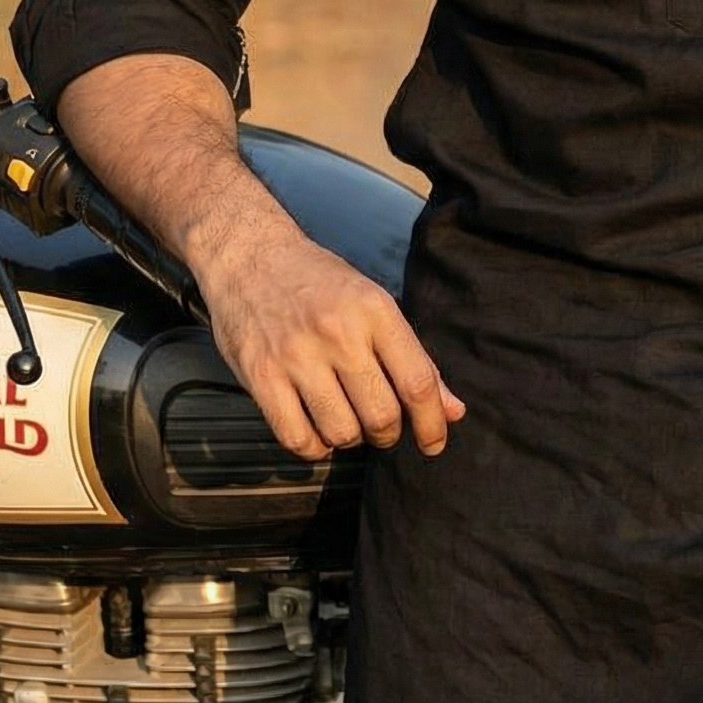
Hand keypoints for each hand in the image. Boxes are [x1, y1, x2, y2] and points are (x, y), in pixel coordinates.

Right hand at [196, 219, 466, 462]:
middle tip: (382, 425)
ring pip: (342, 433)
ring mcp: (296, 355)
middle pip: (382, 415)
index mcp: (374, 309)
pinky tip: (316, 428)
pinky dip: (314, 447)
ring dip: (351, 438)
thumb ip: (414, 358)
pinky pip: (298, 439)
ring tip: (346, 419)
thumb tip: (453, 411)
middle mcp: (338, 332)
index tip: (433, 442)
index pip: (417, 382)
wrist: (249, 256)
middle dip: (389, 433)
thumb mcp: (373, 302)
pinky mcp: (260, 376)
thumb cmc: (319, 282)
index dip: (432, 423)